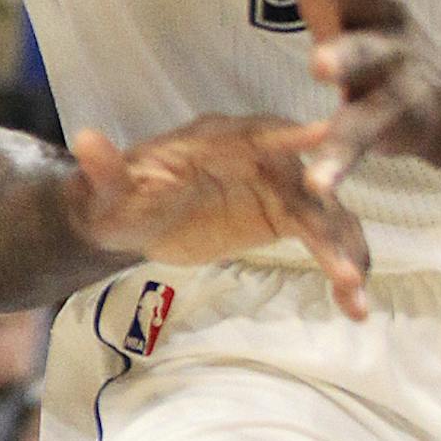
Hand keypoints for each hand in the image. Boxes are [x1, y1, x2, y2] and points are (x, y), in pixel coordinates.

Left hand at [70, 114, 370, 320]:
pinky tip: (353, 308)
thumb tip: (85, 141)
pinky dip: (341, 269)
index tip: (327, 134)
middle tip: (347, 258)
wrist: (129, 220)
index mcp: (218, 139)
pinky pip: (323, 241)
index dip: (290, 134)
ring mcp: (277, 186)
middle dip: (328, 214)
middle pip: (305, 180)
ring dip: (344, 250)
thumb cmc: (118, 196)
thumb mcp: (108, 188)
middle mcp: (258, 156)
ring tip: (355, 292)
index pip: (258, 133)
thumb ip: (104, 167)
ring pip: (323, 214)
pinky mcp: (285, 217)